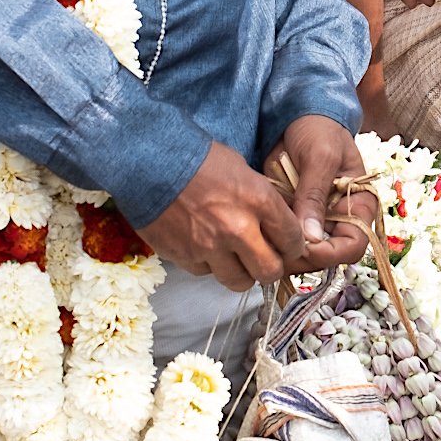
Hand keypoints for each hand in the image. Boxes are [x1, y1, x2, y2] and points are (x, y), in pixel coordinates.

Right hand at [140, 138, 306, 288]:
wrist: (148, 160)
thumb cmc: (197, 158)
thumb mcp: (242, 170)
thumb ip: (263, 200)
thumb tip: (279, 224)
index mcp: (258, 201)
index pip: (293, 241)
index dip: (293, 246)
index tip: (287, 245)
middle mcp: (237, 229)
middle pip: (270, 271)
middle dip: (270, 267)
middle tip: (263, 258)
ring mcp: (209, 247)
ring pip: (239, 281)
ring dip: (241, 272)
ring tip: (233, 257)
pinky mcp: (185, 257)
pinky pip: (207, 273)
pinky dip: (209, 264)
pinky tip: (203, 245)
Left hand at [266, 113, 372, 271]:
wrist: (298, 114)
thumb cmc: (319, 130)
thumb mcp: (320, 157)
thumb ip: (314, 194)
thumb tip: (311, 236)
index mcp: (359, 207)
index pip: (353, 246)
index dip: (330, 253)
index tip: (303, 245)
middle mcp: (339, 220)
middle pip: (326, 257)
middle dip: (301, 256)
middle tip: (274, 246)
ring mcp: (315, 221)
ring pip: (303, 253)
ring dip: (283, 250)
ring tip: (263, 237)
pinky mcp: (293, 217)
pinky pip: (284, 238)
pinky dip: (271, 238)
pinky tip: (258, 229)